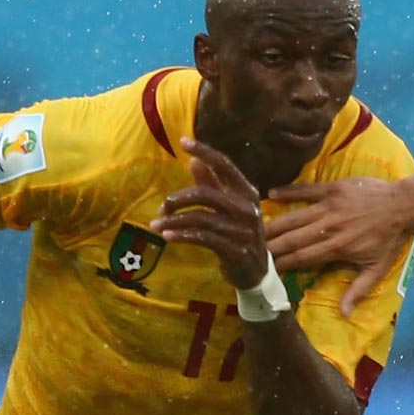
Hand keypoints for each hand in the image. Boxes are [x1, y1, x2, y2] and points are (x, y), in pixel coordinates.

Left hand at [152, 138, 268, 287]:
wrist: (257, 272)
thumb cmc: (239, 234)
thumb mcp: (230, 208)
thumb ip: (214, 185)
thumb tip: (194, 161)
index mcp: (246, 193)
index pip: (225, 165)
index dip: (204, 151)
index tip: (183, 141)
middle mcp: (246, 209)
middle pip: (204, 193)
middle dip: (177, 199)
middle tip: (162, 207)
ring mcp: (242, 230)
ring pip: (199, 217)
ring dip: (173, 221)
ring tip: (156, 225)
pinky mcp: (234, 250)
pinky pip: (202, 238)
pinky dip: (181, 235)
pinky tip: (168, 236)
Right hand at [266, 177, 408, 315]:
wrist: (404, 206)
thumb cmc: (390, 240)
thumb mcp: (377, 270)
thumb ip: (357, 291)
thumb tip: (344, 314)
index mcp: (337, 248)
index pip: (302, 258)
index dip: (282, 264)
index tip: (266, 270)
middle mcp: (329, 228)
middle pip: (293, 239)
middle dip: (270, 246)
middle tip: (250, 250)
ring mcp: (330, 206)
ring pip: (295, 217)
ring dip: (274, 223)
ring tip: (254, 229)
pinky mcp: (333, 189)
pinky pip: (306, 190)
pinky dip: (289, 191)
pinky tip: (271, 194)